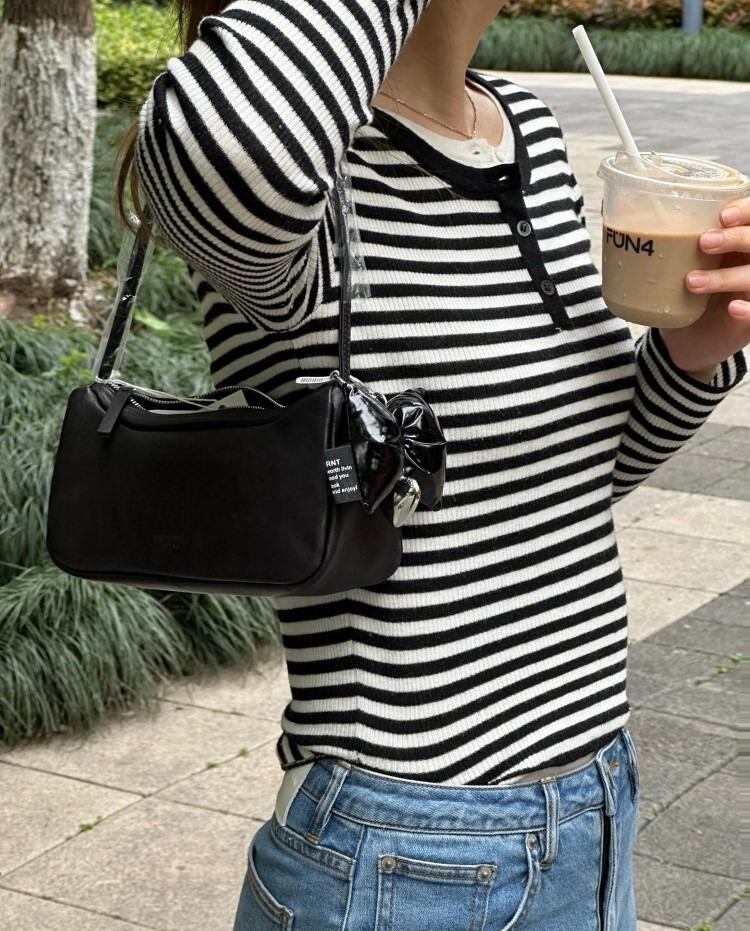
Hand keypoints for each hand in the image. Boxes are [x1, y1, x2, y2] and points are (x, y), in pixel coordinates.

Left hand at [658, 196, 749, 380]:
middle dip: (735, 237)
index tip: (722, 214)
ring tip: (691, 282)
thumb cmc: (679, 296)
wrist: (685, 342)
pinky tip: (732, 308)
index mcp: (736, 244)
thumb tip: (612, 209)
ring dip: (726, 276)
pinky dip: (748, 309)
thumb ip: (657, 240)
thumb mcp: (669, 266)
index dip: (745, 210)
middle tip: (704, 242)